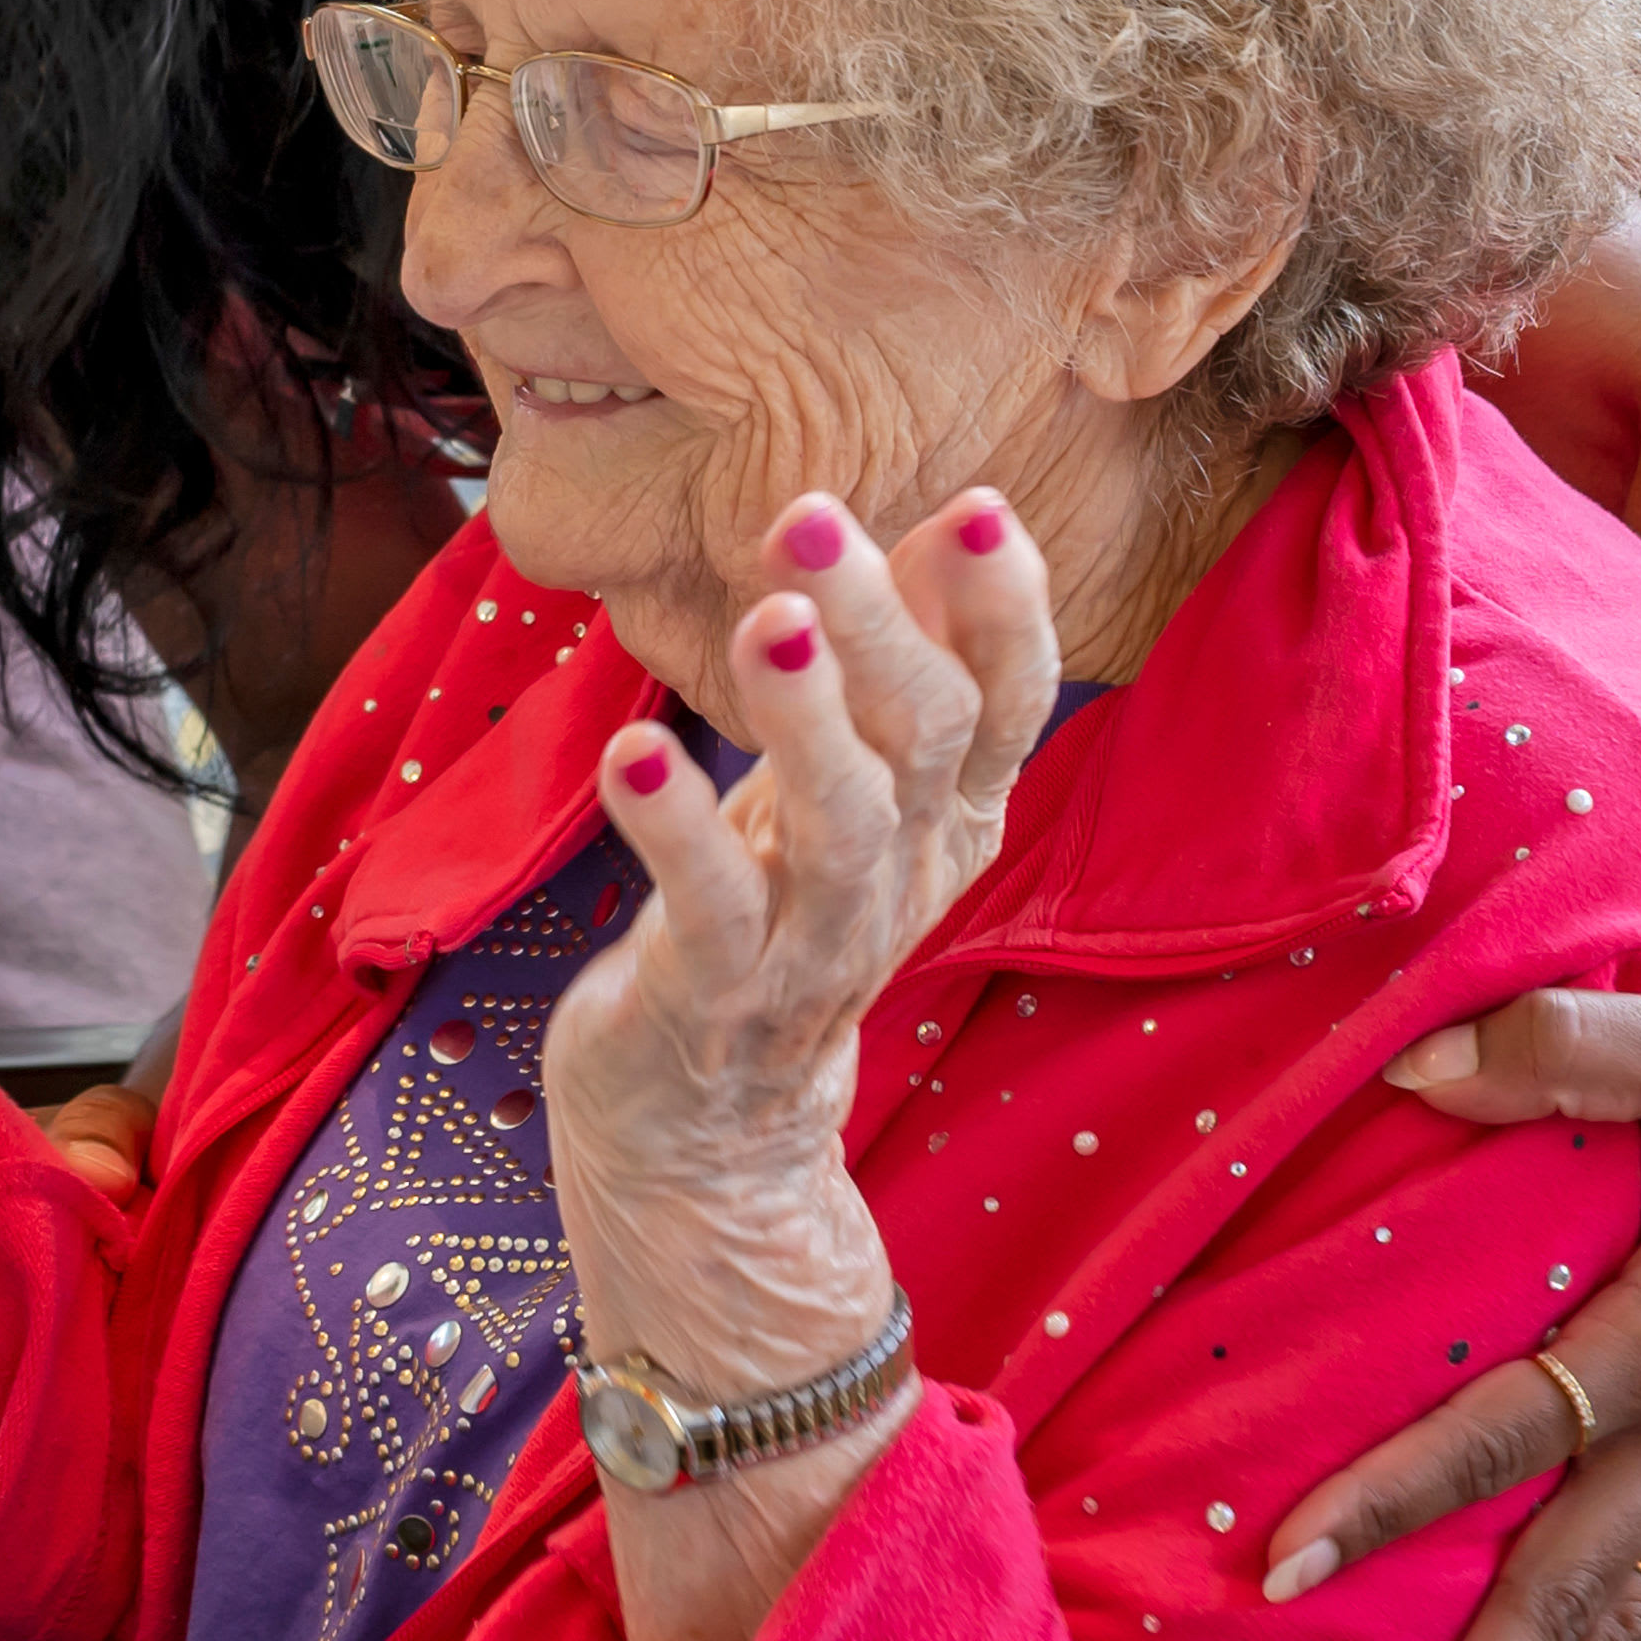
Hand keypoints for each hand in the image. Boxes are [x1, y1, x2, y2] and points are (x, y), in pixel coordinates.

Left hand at [551, 486, 1057, 1327]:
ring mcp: (812, 949)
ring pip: (839, 826)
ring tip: (767, 621)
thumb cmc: (772, 911)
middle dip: (880, 626)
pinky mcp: (714, 1003)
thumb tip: (946, 518)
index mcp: (946, 817)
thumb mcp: (845, 783)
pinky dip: (677, 832)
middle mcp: (901, 878)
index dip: (1004, 609)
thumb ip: (900, 660)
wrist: (709, 1136)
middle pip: (922, 742)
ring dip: (804, 720)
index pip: (1007, 704)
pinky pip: (714, 914)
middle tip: (815, 519)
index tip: (976, 505)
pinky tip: (633, 754)